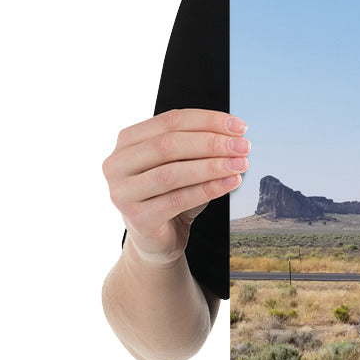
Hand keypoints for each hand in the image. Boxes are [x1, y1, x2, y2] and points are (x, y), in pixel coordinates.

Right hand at [103, 108, 249, 266]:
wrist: (157, 238)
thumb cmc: (171, 194)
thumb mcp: (183, 164)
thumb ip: (199, 146)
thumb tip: (235, 136)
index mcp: (127, 141)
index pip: (170, 120)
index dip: (208, 121)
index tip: (239, 127)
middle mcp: (117, 164)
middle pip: (169, 145)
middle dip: (212, 143)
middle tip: (242, 146)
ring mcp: (122, 192)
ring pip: (172, 173)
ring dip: (212, 166)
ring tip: (240, 164)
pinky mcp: (137, 218)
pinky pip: (178, 200)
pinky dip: (208, 189)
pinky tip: (230, 182)